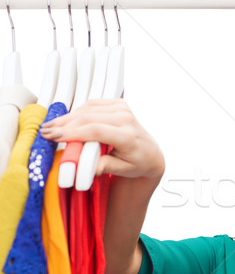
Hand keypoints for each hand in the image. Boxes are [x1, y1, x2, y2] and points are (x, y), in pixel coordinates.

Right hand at [41, 99, 164, 180]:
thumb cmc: (137, 163)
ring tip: (51, 126)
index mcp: (128, 136)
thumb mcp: (123, 170)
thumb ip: (105, 167)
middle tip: (45, 132)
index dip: (72, 132)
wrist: (150, 154)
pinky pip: (92, 104)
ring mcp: (123, 109)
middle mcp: (127, 119)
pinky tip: (65, 120)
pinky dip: (77, 112)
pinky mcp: (118, 104)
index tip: (54, 136)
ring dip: (67, 117)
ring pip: (88, 109)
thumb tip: (88, 168)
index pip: (96, 130)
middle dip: (64, 124)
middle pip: (88, 118)